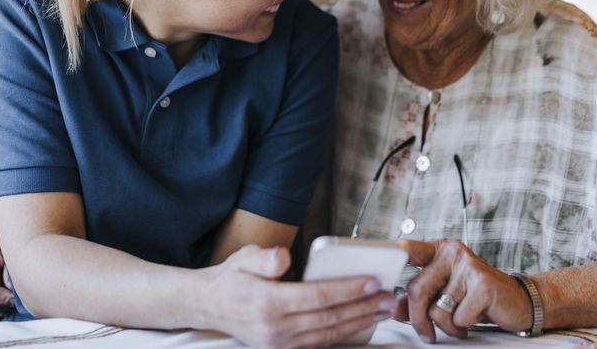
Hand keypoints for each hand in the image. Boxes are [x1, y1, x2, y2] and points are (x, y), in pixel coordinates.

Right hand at [204, 244, 395, 348]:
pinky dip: (342, 333)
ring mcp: (279, 343)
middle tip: (388, 297)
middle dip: (362, 308)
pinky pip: (318, 342)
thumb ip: (264, 257)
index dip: (347, 290)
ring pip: (327, 334)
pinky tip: (359, 322)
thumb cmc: (231, 278)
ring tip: (381, 310)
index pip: (316, 296)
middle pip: (328, 318)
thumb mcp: (243, 258)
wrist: (208, 306)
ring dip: (358, 322)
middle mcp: (275, 328)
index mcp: (267, 302)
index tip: (372, 282)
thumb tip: (283, 257)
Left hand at [395, 240, 531, 342]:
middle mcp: (453, 253)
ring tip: (460, 321)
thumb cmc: (478, 298)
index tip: (378, 264)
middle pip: (417, 289)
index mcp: (440, 251)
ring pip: (437, 308)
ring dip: (447, 325)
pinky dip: (464, 326)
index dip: (391, 256)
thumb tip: (393, 308)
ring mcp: (469, 266)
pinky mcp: (483, 284)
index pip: (409, 249)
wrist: (517, 302)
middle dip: (418, 319)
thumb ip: (418, 299)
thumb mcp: (445, 296)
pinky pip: (458, 316)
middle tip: (426, 334)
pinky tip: (475, 317)